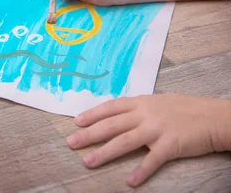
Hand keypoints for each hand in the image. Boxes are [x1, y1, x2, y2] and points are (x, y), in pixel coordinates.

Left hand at [66, 94, 230, 186]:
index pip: (111, 107)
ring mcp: (157, 129)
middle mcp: (145, 114)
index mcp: (141, 102)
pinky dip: (141, 171)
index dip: (92, 114)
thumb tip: (117, 113)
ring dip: (104, 153)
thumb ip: (138, 108)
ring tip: (88, 162)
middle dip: (89, 134)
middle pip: (112, 125)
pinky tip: (130, 181)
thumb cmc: (186, 109)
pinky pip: (152, 160)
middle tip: (71, 143)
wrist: (214, 117)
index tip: (76, 122)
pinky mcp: (171, 145)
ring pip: (124, 141)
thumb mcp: (158, 102)